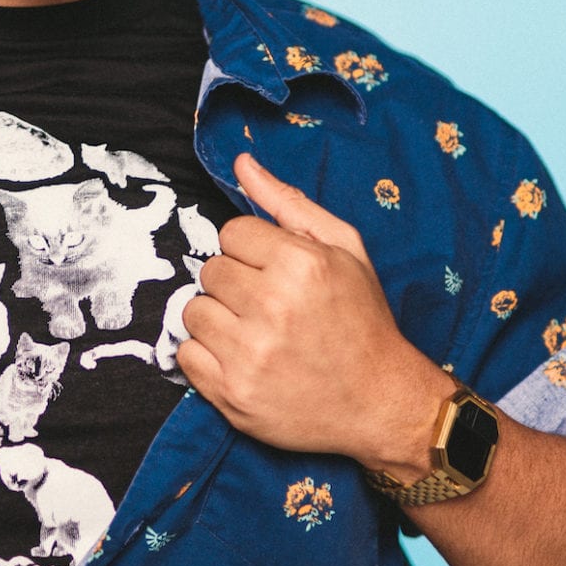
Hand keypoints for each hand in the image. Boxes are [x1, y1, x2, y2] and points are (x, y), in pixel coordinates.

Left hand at [178, 154, 448, 482]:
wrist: (380, 402)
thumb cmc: (362, 320)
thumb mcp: (345, 249)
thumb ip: (288, 203)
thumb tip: (240, 164)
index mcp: (301, 265)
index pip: (232, 233)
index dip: (253, 251)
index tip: (276, 272)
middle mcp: (272, 308)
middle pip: (211, 271)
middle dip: (235, 283)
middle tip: (269, 305)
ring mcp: (249, 355)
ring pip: (193, 311)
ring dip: (218, 319)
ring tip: (255, 332)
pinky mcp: (232, 394)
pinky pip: (185, 355)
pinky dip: (206, 356)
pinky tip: (241, 358)